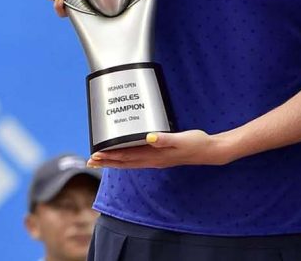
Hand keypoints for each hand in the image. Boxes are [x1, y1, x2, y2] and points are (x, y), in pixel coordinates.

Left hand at [87, 130, 225, 168]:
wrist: (210, 151)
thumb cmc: (197, 143)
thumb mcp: (182, 139)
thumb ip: (165, 139)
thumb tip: (149, 138)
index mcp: (155, 156)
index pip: (127, 157)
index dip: (111, 156)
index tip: (96, 155)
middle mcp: (153, 160)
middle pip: (125, 163)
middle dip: (107, 161)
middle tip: (90, 161)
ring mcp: (157, 160)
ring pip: (130, 163)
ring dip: (114, 162)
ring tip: (101, 161)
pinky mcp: (161, 156)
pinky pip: (138, 159)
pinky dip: (127, 158)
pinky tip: (125, 155)